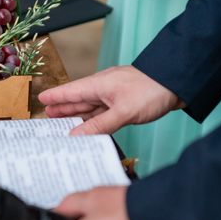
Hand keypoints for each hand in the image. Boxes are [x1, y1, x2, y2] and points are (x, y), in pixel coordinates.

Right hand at [39, 66, 182, 134]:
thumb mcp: (123, 112)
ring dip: (77, 114)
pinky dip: (94, 119)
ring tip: (63, 120)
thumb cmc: (151, 90)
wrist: (179, 83)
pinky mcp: (126, 103)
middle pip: (78, 99)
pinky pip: (103, 112)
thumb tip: (76, 136)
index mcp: (98, 85)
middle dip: (63, 107)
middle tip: (48, 115)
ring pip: (91, 106)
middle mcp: (104, 89)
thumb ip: (99, 125)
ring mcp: (115, 95)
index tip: (41, 99)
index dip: (56, 96)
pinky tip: (90, 124)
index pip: (71, 91)